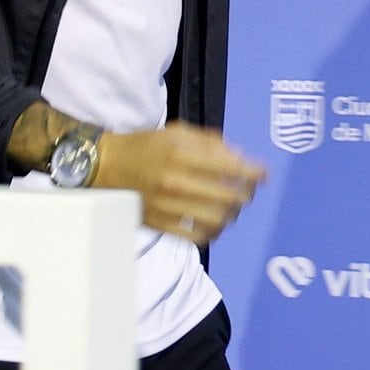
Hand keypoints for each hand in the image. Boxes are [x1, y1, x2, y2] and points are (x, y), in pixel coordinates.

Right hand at [94, 120, 265, 242]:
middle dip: (246, 194)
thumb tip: (240, 157)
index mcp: (180, 153)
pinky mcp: (160, 224)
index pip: (230, 167)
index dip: (254, 172)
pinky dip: (213, 232)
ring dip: (232, 214)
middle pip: (228, 196)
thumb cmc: (144, 146)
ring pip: (216, 219)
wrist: (105, 167)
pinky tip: (214, 224)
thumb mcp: (175, 132)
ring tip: (232, 207)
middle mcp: (176, 180)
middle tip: (248, 190)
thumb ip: (209, 142)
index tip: (263, 174)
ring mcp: (168, 206)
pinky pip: (197, 236)